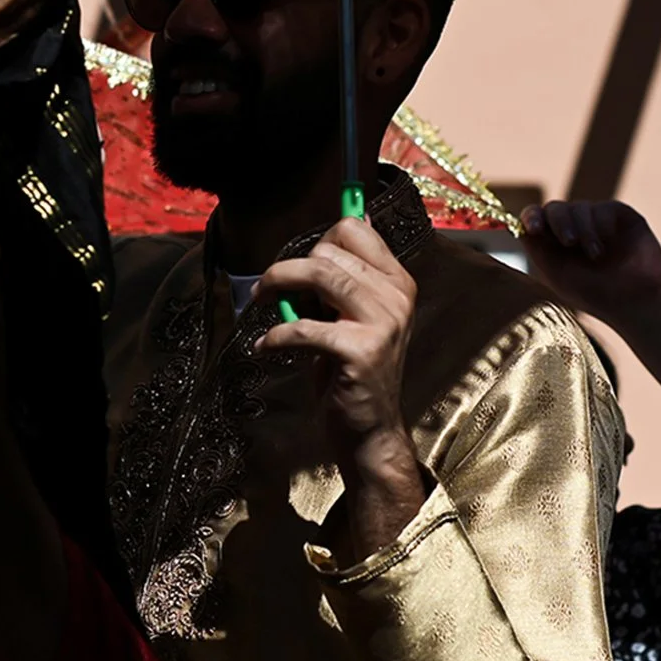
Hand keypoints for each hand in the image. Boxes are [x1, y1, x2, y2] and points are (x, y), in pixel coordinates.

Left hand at [254, 217, 425, 557]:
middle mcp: (396, 296)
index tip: (301, 260)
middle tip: (270, 288)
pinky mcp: (359, 351)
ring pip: (319, 275)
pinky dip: (277, 336)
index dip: (321, 238)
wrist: (370, 430)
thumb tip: (325, 238)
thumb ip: (346, 281)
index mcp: (398, 282)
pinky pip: (304, 327)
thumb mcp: (356, 318)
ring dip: (278, 285)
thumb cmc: (353, 372)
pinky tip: (267, 346)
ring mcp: (382, 323)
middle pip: (329, 250)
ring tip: (262, 302)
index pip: (356, 229)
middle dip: (290, 266)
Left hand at [518, 200, 660, 321]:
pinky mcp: (619, 215)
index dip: (532, 217)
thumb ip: (539, 250)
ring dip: (584, 230)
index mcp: (555, 244)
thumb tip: (519, 226)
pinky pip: (602, 208)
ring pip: (578, 207)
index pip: (536, 220)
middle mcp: (574, 228)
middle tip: (569, 243)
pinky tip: (608, 247)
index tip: (534, 227)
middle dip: (559, 222)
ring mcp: (597, 220)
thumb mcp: (559, 274)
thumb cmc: (597, 295)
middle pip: (554, 208)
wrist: (637, 299)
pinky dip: (601, 226)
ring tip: (596, 256)